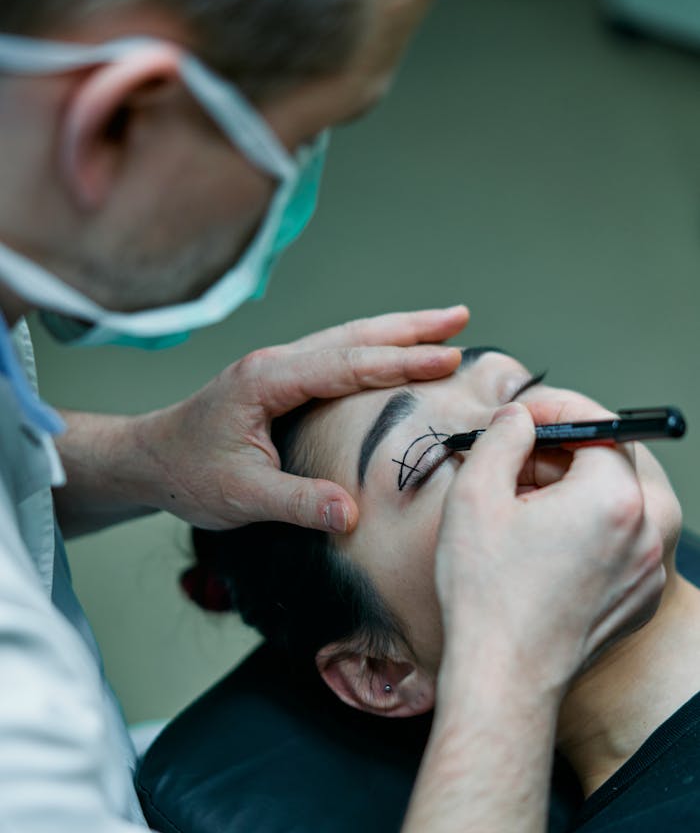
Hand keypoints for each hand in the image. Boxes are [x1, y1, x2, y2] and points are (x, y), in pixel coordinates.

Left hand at [140, 306, 467, 531]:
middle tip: (462, 318)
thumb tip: (351, 514)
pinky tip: (395, 352)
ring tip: (445, 325)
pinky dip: (374, 349)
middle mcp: (276, 363)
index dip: (400, 362)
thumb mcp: (240, 497)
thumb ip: (296, 503)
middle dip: (411, 328)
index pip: (346, 365)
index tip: (447, 359)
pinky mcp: (281, 380)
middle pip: (354, 336)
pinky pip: (337, 356)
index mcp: (268, 380)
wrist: (148, 459)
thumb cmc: (187, 474)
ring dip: (397, 331)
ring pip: (348, 340)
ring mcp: (278, 367)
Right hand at [434, 400, 663, 700]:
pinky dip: (587, 529)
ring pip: (617, 503)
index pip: (599, 424)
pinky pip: (621, 541)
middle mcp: (648, 531)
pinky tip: (542, 545)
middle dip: (562, 453)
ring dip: (574, 491)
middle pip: (612, 463)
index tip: (523, 418)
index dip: (556, 410)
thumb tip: (519, 418)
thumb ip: (503, 437)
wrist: (503, 677)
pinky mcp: (639, 598)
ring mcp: (649, 569)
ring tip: (522, 506)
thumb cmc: (487, 592)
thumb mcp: (476, 493)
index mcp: (614, 498)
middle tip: (515, 461)